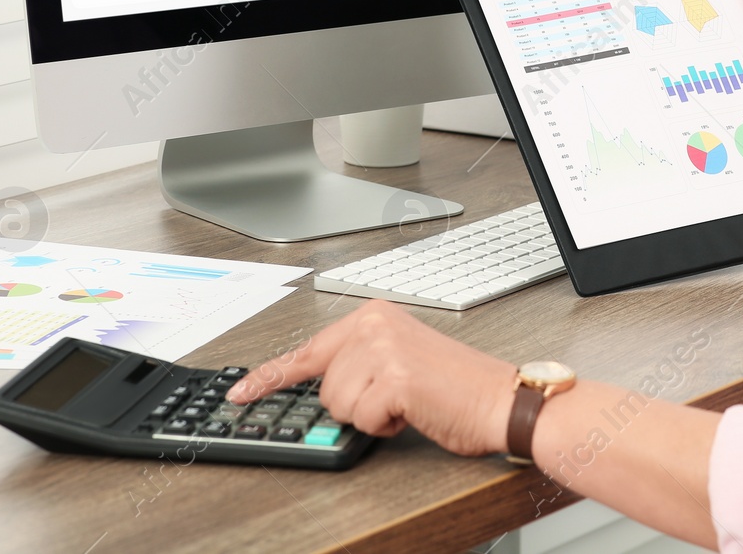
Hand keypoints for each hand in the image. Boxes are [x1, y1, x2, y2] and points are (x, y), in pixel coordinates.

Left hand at [226, 300, 517, 455]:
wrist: (500, 399)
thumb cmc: (456, 388)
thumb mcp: (400, 362)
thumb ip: (358, 365)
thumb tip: (321, 390)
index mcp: (374, 316)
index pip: (308, 349)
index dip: (270, 376)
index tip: (242, 392)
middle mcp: (374, 325)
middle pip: (323, 385)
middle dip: (354, 404)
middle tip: (394, 399)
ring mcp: (382, 348)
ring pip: (338, 404)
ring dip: (371, 415)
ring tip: (408, 402)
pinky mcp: (393, 377)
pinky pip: (361, 418)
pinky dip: (385, 426)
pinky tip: (412, 410)